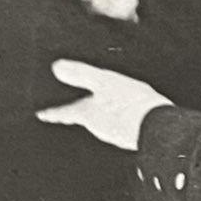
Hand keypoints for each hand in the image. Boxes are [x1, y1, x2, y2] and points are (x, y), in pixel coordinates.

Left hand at [37, 59, 170, 151]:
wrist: (159, 127)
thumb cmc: (130, 103)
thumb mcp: (104, 82)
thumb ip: (81, 74)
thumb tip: (56, 67)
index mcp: (89, 113)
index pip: (66, 112)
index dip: (54, 113)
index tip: (42, 115)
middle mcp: (99, 125)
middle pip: (85, 117)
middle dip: (79, 112)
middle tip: (71, 108)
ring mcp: (116, 132)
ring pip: (103, 121)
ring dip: (102, 113)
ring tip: (105, 104)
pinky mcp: (133, 134)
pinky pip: (121, 123)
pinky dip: (120, 116)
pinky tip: (129, 111)